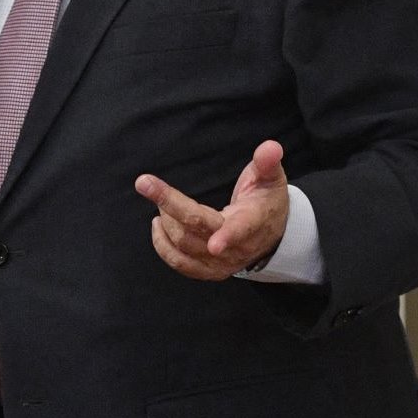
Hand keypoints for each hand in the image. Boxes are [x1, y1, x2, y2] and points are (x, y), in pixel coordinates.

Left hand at [135, 140, 288, 279]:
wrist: (271, 234)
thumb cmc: (267, 201)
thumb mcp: (272, 179)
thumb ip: (268, 163)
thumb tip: (271, 147)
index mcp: (254, 222)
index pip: (241, 229)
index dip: (228, 237)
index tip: (214, 244)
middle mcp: (237, 247)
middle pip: (198, 229)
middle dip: (170, 205)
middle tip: (145, 182)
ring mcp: (222, 262)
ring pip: (185, 246)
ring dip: (166, 220)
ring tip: (159, 198)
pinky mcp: (209, 271)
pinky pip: (181, 264)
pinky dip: (163, 246)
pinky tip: (157, 225)